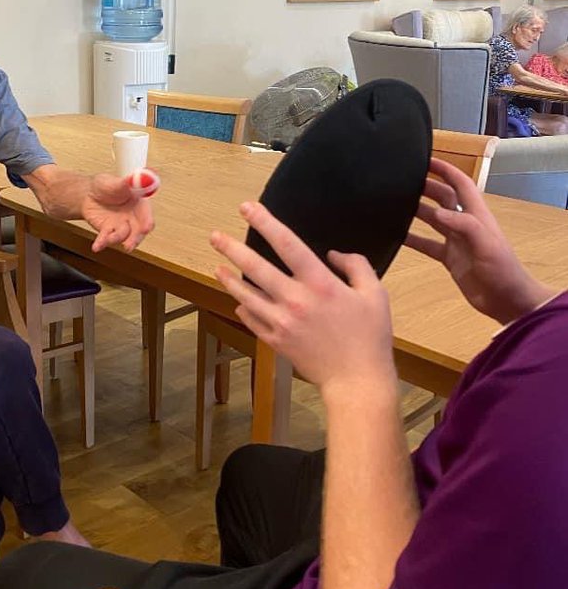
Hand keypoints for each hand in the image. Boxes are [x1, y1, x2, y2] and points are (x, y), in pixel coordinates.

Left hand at [83, 173, 154, 252]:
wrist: (87, 194)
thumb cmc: (105, 186)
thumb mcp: (115, 181)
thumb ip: (128, 182)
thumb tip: (141, 177)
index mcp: (138, 204)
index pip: (147, 214)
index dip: (147, 222)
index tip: (146, 228)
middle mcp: (132, 217)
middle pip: (138, 231)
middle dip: (135, 239)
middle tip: (129, 245)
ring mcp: (120, 226)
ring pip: (122, 237)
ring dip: (116, 239)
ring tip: (108, 239)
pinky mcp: (107, 232)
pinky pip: (105, 239)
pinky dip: (101, 243)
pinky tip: (97, 246)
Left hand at [210, 202, 394, 396]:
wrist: (357, 380)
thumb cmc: (370, 337)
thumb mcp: (374, 294)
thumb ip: (356, 266)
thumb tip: (334, 254)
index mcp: (320, 284)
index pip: (286, 243)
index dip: (265, 222)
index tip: (248, 208)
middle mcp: (295, 301)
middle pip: (255, 267)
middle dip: (231, 248)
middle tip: (215, 236)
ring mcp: (281, 322)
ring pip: (246, 295)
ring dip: (229, 279)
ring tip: (217, 267)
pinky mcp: (276, 341)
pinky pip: (252, 320)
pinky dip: (243, 307)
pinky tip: (237, 299)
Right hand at [405, 158, 551, 324]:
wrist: (506, 300)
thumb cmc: (502, 270)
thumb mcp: (485, 243)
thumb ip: (464, 225)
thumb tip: (437, 212)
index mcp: (477, 215)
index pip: (461, 184)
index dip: (446, 170)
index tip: (426, 160)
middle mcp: (465, 224)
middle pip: (444, 198)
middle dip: (427, 187)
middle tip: (404, 180)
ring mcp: (456, 242)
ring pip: (433, 219)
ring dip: (417, 211)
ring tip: (396, 204)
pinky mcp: (449, 258)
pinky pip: (427, 244)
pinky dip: (413, 239)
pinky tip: (396, 236)